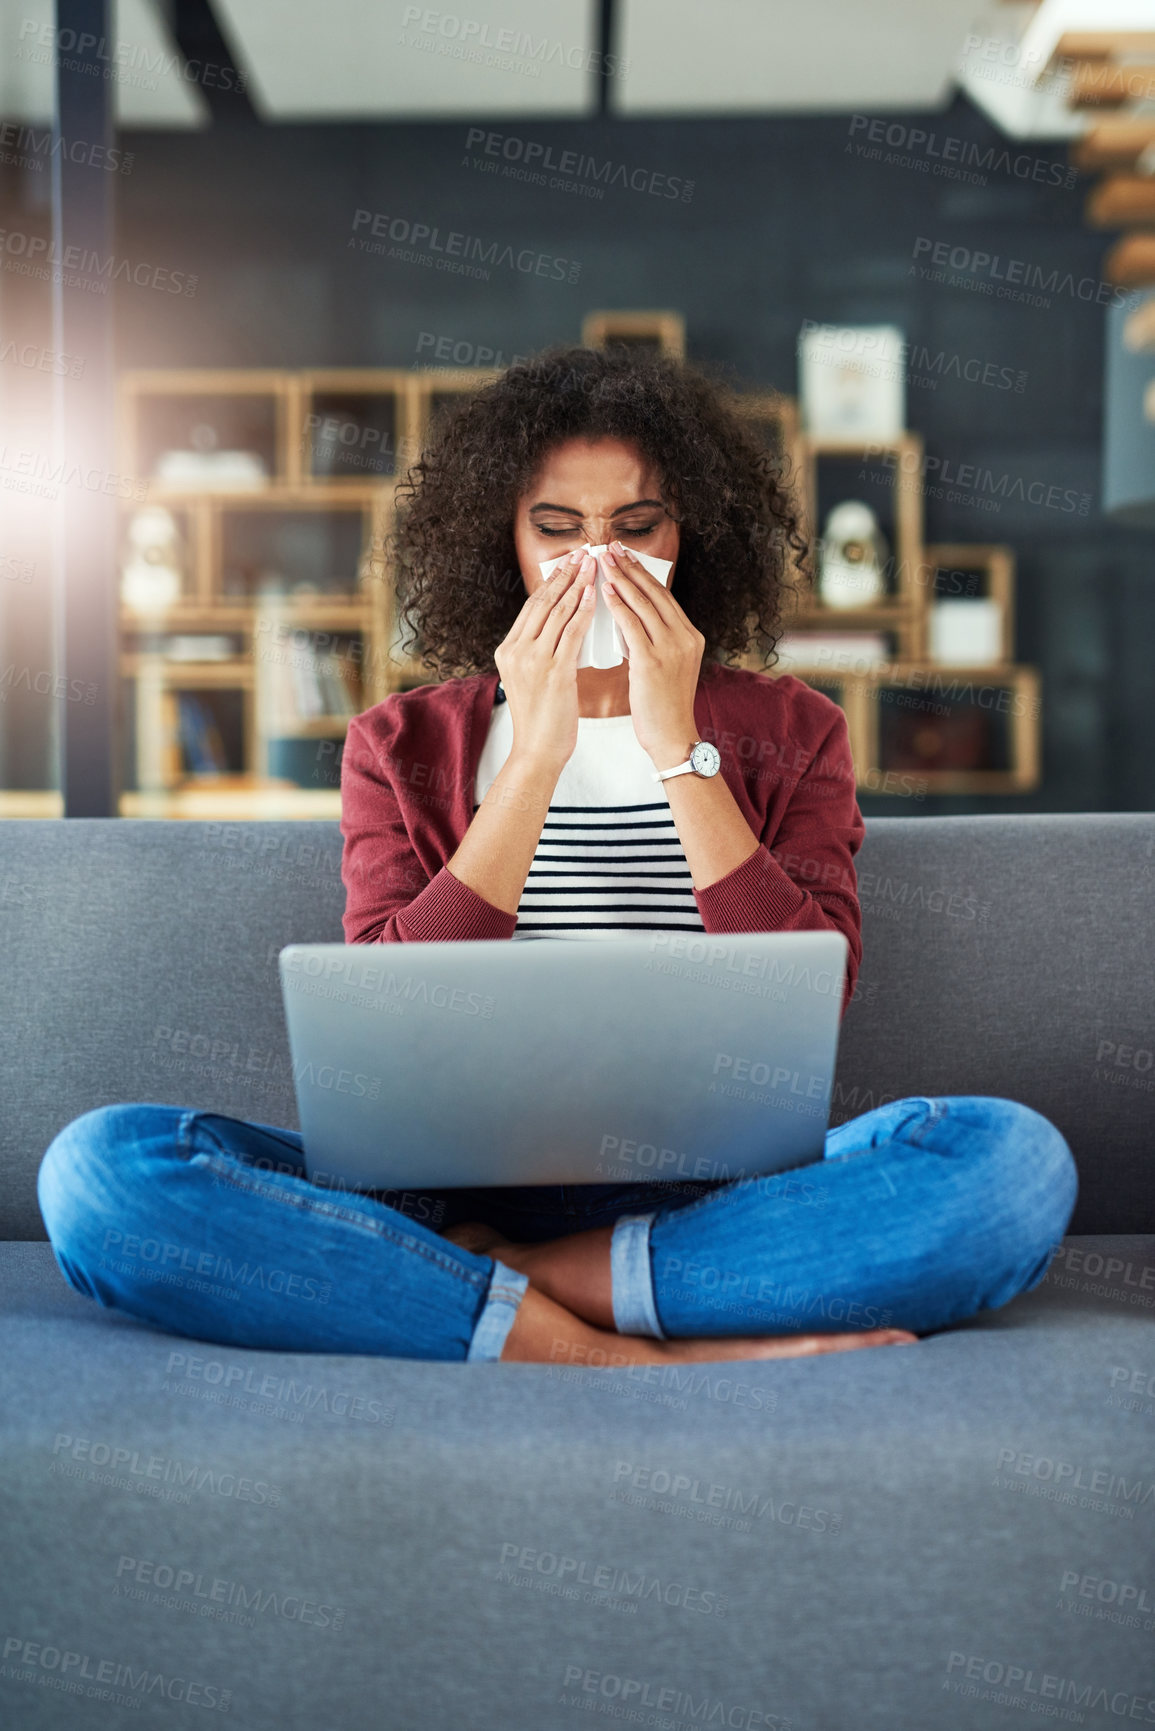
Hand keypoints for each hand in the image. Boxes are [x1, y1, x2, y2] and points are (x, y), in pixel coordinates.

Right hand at [493, 549, 597, 767]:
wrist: (537, 752)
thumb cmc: (541, 721)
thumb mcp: (531, 680)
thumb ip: (540, 653)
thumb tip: (561, 629)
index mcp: (508, 650)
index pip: (532, 606)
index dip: (551, 581)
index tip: (568, 561)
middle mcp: (515, 650)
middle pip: (542, 601)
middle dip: (565, 573)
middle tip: (583, 551)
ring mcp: (533, 660)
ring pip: (557, 612)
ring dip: (577, 584)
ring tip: (593, 564)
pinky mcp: (553, 672)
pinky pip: (571, 632)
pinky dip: (584, 610)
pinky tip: (595, 594)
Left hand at [600, 541, 702, 764]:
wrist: (673, 736)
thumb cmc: (664, 706)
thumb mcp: (666, 667)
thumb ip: (652, 642)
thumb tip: (628, 621)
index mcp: (691, 636)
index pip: (664, 596)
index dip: (643, 574)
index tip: (625, 556)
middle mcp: (685, 637)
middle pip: (655, 593)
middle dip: (631, 567)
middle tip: (611, 547)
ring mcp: (672, 648)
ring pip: (644, 604)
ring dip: (621, 579)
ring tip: (603, 561)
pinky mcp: (654, 662)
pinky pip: (632, 626)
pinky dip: (618, 606)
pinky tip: (604, 592)